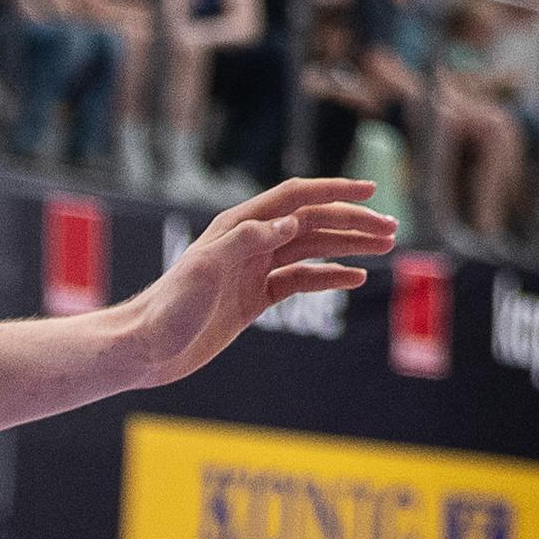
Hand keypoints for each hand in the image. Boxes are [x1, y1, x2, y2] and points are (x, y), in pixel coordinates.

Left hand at [116, 177, 398, 387]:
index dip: (334, 190)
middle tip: (392, 229)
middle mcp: (251, 241)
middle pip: (313, 222)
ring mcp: (255, 269)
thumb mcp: (206, 269)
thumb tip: (290, 221)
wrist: (146, 348)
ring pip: (313, 249)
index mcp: (240, 226)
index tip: (371, 192)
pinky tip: (355, 278)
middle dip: (353, 222)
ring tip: (385, 247)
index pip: (296, 197)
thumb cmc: (169, 306)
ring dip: (349, 246)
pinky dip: (330, 276)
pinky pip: (302, 280)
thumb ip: (247, 240)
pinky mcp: (256, 297)